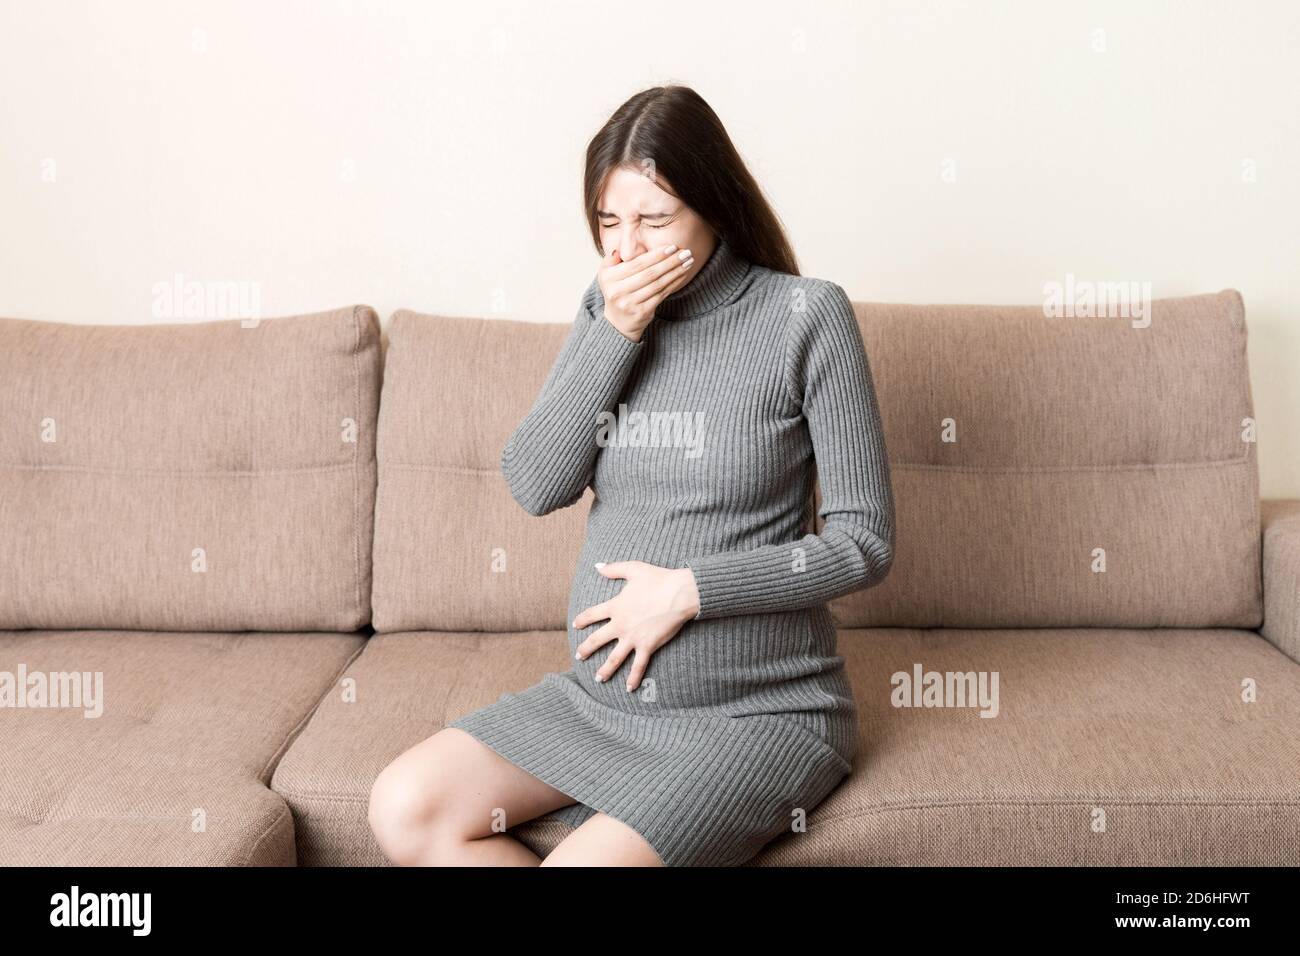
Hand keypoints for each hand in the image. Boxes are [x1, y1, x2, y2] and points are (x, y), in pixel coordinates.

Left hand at [573, 561, 700, 691]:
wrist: (678, 593)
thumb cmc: (658, 579)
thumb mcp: (633, 568)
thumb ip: (613, 568)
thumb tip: (597, 566)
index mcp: (615, 606)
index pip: (592, 614)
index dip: (582, 620)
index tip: (575, 625)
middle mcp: (620, 624)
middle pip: (597, 639)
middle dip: (587, 649)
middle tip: (579, 656)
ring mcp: (633, 637)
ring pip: (614, 658)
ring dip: (605, 669)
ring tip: (598, 678)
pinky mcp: (647, 645)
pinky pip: (638, 665)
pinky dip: (633, 678)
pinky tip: (629, 689)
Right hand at [597, 244, 695, 341]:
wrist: (618, 322)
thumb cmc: (616, 291)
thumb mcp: (606, 274)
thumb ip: (611, 260)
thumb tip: (620, 249)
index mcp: (609, 278)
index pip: (637, 263)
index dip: (656, 255)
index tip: (672, 247)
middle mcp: (618, 291)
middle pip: (649, 273)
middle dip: (669, 261)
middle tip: (685, 253)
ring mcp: (630, 303)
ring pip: (657, 284)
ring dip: (675, 271)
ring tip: (688, 261)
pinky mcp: (642, 312)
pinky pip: (661, 295)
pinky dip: (674, 283)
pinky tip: (683, 275)